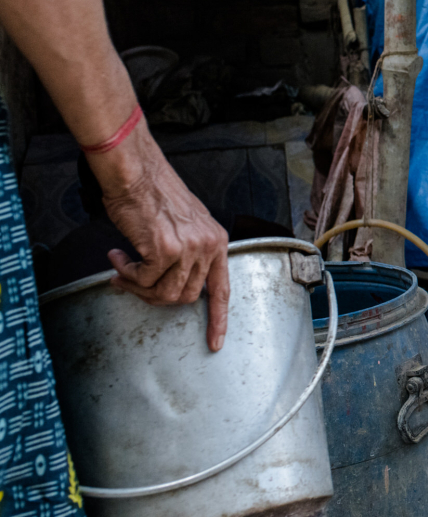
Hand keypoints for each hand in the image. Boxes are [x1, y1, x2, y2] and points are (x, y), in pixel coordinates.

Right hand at [90, 132, 229, 350]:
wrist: (137, 173)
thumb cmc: (156, 194)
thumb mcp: (187, 223)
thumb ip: (189, 252)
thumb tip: (172, 284)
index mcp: (217, 241)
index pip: (221, 288)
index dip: (218, 319)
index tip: (215, 342)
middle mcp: (208, 246)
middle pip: (184, 297)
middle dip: (154, 296)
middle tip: (131, 282)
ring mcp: (188, 249)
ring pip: (163, 293)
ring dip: (137, 286)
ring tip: (121, 269)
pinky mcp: (165, 250)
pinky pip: (142, 280)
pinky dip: (126, 273)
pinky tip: (117, 255)